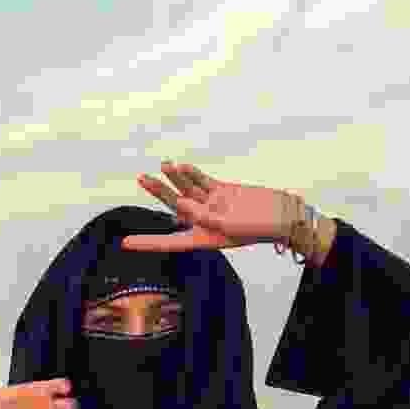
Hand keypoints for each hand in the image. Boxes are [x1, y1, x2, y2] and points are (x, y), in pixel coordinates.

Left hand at [122, 161, 299, 251]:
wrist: (283, 215)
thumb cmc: (259, 228)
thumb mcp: (228, 227)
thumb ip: (203, 216)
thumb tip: (181, 202)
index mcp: (203, 239)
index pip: (169, 242)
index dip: (148, 243)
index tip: (126, 243)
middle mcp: (204, 222)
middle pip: (174, 207)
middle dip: (158, 193)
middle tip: (141, 178)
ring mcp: (213, 205)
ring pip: (187, 190)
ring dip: (174, 178)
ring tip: (161, 165)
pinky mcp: (223, 192)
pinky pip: (202, 182)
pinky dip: (191, 174)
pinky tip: (179, 165)